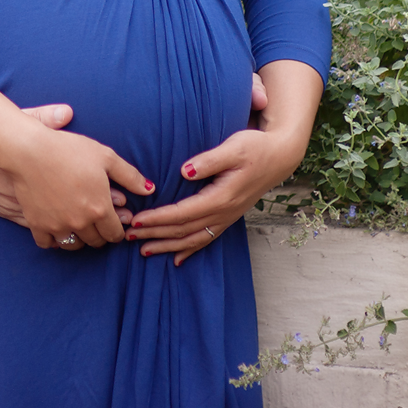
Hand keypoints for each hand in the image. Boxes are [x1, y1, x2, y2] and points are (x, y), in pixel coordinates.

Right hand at [0, 79, 149, 248]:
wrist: (28, 150)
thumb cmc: (68, 149)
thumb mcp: (104, 156)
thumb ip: (129, 175)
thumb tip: (149, 189)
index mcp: (100, 208)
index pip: (115, 235)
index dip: (117, 229)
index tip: (112, 220)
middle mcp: (80, 223)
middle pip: (96, 242)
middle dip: (100, 233)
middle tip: (95, 219)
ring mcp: (58, 226)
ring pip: (74, 246)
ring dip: (79, 238)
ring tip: (78, 223)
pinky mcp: (38, 225)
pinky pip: (49, 244)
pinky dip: (54, 239)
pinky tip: (56, 226)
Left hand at [126, 60, 320, 264]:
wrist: (279, 156)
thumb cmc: (255, 147)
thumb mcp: (233, 147)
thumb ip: (209, 160)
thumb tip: (186, 171)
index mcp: (221, 197)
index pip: (183, 213)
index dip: (158, 218)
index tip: (136, 220)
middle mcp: (223, 212)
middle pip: (183, 230)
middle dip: (155, 235)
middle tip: (127, 236)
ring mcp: (227, 217)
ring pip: (193, 239)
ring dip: (167, 246)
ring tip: (143, 250)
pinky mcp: (228, 216)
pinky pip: (206, 239)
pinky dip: (190, 251)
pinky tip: (177, 260)